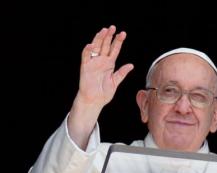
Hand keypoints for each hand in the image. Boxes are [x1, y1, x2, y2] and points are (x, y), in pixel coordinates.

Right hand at [68, 26, 133, 148]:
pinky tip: (92, 45)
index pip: (114, 50)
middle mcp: (101, 61)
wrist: (94, 101)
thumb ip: (122, 73)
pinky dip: (88, 50)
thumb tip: (131, 65)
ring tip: (104, 31)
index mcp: (109, 64)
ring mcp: (93, 63)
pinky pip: (86, 56)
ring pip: (96, 48)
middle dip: (109, 36)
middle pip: (105, 45)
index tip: (123, 33)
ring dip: (99, 39)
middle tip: (113, 27)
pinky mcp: (85, 67)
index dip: (118, 42)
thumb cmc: (104, 93)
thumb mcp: (115, 82)